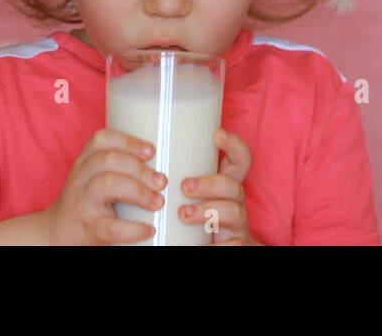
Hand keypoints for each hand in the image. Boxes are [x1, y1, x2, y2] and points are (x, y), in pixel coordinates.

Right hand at [40, 129, 167, 244]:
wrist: (59, 232)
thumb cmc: (89, 201)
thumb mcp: (95, 176)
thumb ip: (122, 165)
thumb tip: (171, 159)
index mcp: (85, 162)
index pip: (100, 140)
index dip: (127, 141)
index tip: (151, 150)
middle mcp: (80, 178)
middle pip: (107, 160)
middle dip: (138, 168)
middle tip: (162, 181)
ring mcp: (82, 202)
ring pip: (106, 185)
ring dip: (138, 191)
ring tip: (158, 202)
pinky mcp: (87, 227)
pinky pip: (109, 226)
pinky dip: (133, 228)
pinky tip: (150, 229)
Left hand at [178, 127, 263, 245]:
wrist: (213, 246)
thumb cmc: (194, 217)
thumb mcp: (190, 194)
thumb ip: (177, 177)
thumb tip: (141, 160)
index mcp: (225, 184)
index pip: (240, 159)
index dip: (234, 144)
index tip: (217, 134)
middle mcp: (235, 201)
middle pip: (233, 185)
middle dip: (210, 183)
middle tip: (184, 186)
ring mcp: (237, 223)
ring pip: (234, 211)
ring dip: (208, 210)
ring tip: (183, 214)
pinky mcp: (235, 244)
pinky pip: (233, 244)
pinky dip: (217, 245)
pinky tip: (200, 245)